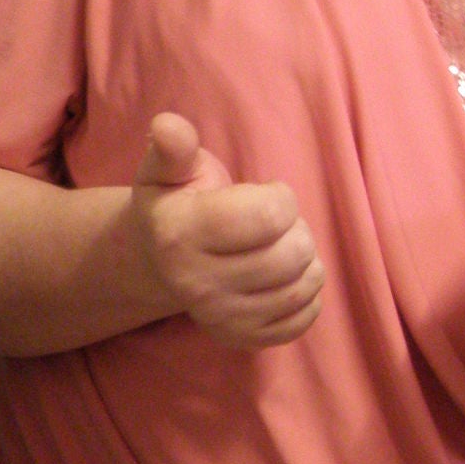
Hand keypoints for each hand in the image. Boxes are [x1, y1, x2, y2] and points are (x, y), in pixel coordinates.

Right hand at [129, 113, 324, 348]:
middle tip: (275, 223)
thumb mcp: (166, 170)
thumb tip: (167, 124)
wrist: (156, 262)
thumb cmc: (174, 203)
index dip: (281, 197)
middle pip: (291, 254)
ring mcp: (219, 317)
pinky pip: (301, 322)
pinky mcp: (240, 339)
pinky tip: (286, 278)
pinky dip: (307, 297)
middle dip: (296, 228)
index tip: (266, 194)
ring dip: (306, 260)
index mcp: (179, 234)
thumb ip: (174, 147)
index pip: (269, 216)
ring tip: (281, 246)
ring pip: (302, 287)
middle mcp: (196, 283)